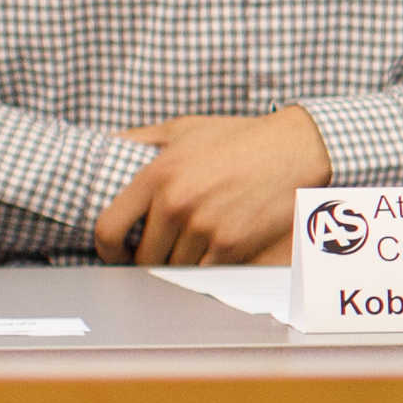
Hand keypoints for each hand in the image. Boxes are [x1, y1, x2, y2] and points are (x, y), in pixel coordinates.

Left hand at [95, 108, 330, 265]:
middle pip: (143, 257)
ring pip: (174, 269)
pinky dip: (206, 268)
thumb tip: (107, 145)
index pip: (108, 228)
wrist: (296, 147)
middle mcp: (177, 203)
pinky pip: (204, 274)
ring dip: (181, 263)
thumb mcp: (183, 128)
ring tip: (193, 246)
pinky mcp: (233, 244)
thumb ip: (140, 139)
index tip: (116, 251)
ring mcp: (205, 227)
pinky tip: (214, 252)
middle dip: (149, 258)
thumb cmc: (239, 137)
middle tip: (162, 250)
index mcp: (157, 175)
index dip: (106, 249)